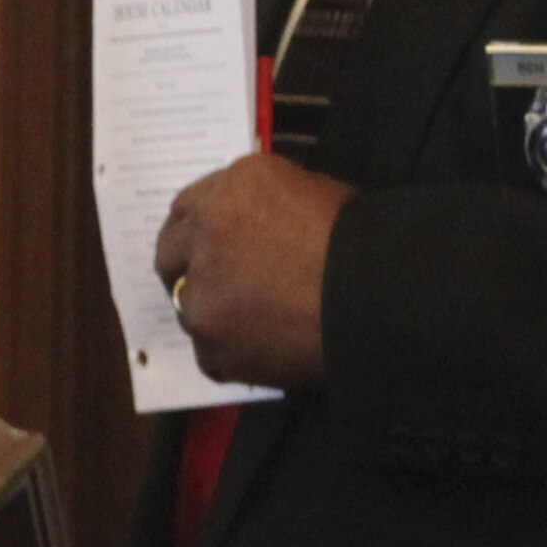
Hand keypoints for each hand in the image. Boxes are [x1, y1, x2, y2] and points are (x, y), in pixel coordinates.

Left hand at [153, 154, 349, 391]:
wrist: (377, 298)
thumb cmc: (360, 240)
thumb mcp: (309, 192)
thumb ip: (263, 205)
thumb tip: (252, 221)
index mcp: (229, 191)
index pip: (187, 208)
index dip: (199, 229)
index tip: (208, 244)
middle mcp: (202, 237)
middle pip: (169, 255)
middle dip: (188, 268)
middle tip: (218, 284)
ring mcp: (202, 296)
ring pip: (189, 308)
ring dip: (212, 313)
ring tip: (252, 323)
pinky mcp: (213, 345)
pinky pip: (208, 355)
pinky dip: (230, 354)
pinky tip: (260, 351)